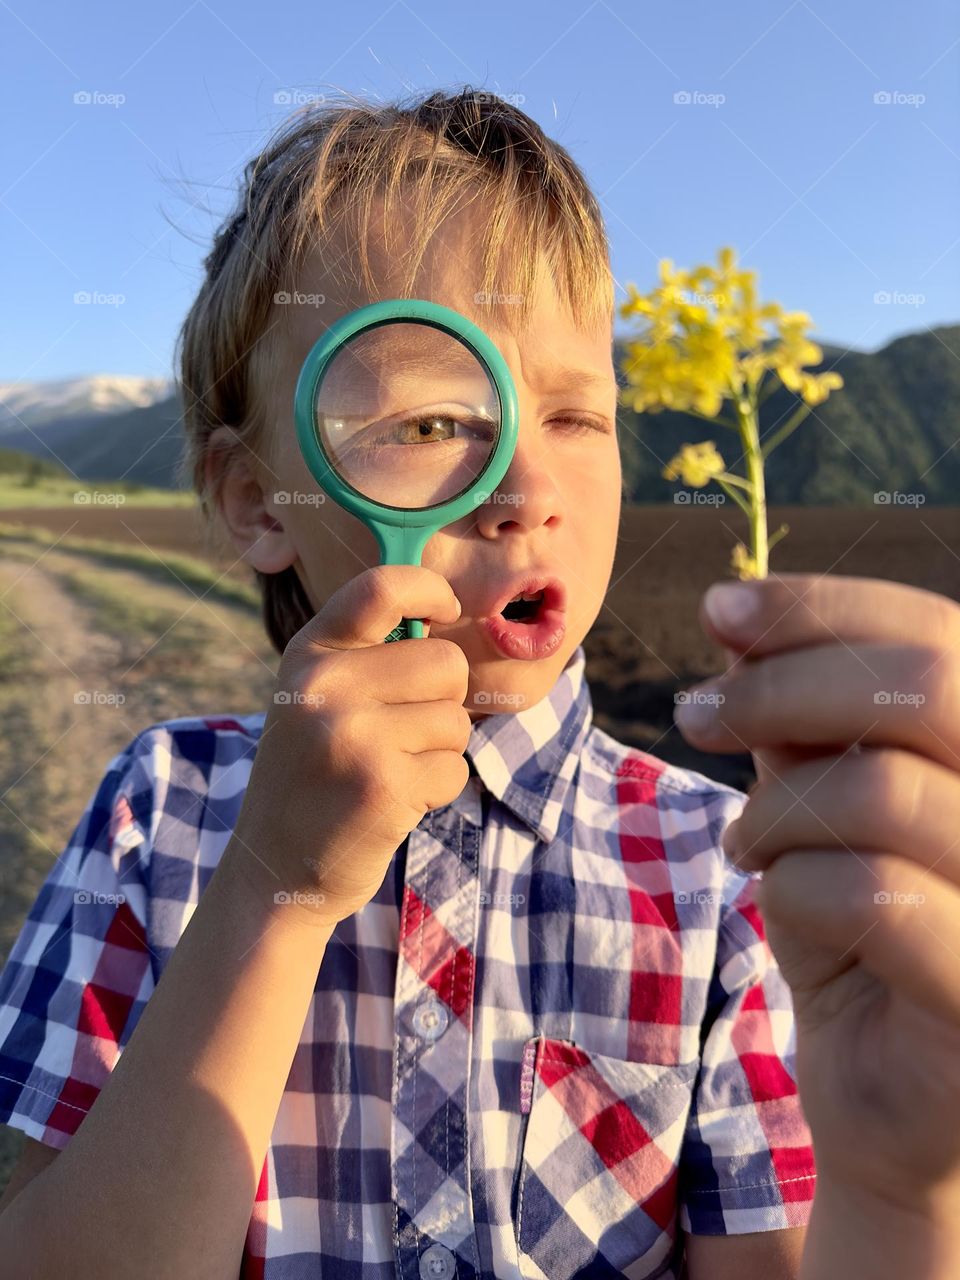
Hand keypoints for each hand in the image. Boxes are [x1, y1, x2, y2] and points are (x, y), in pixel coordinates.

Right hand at [228, 565, 470, 928]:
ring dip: (438, 750)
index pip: (382, 587)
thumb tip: (444, 620)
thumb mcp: (314, 698)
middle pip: (445, 663)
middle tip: (403, 733)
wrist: (274, 870)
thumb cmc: (312, 774)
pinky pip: (454, 769)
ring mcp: (353, 735)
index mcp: (310, 653)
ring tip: (389, 770)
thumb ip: (365, 656)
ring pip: (455, 720)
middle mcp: (326, 685)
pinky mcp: (383, 785)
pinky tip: (393, 801)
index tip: (446, 610)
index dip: (430, 589)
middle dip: (443, 699)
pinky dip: (437, 790)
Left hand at [674, 572, 959, 1214]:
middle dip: (782, 687)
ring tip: (748, 843)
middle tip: (695, 714)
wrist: (892, 1098)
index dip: (823, 607)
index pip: (938, 632)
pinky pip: (870, 895)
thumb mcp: (820, 805)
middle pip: (927, 685)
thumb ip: (801, 719)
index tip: (720, 610)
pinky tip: (778, 900)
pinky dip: (790, 887)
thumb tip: (740, 621)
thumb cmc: (861, 933)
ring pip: (880, 788)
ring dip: (774, 811)